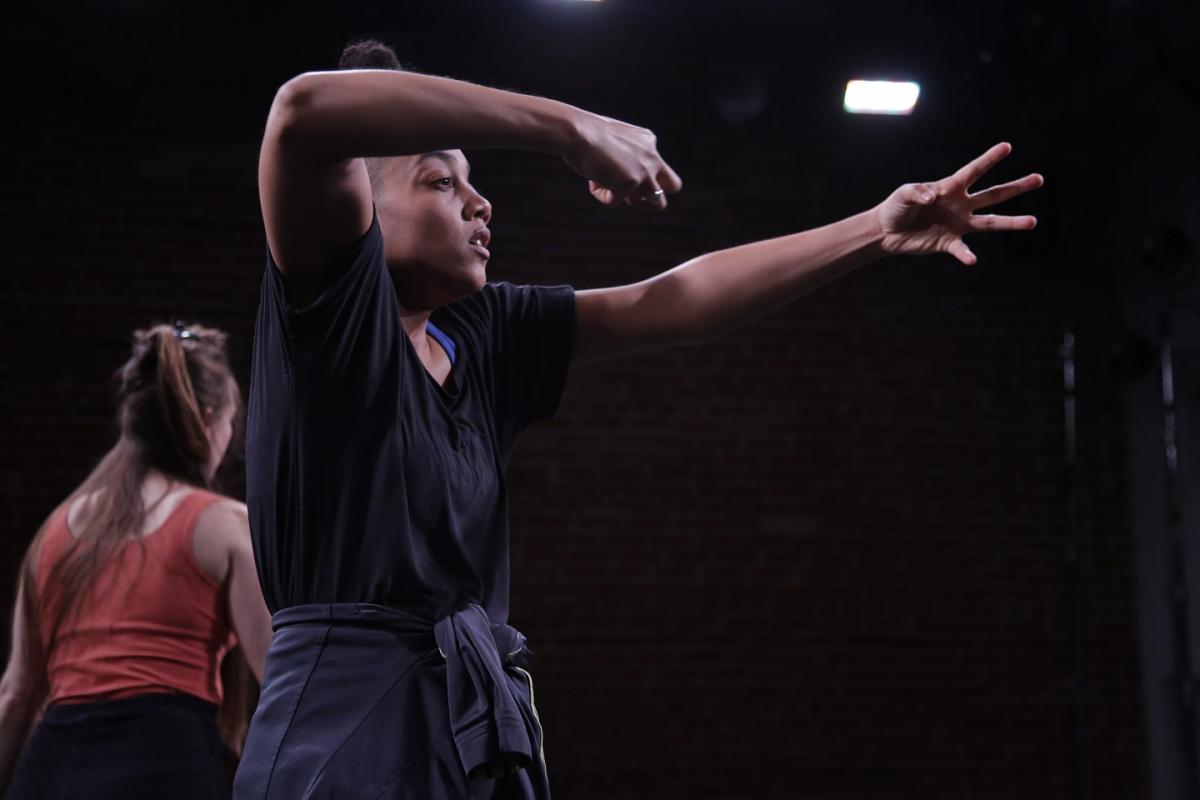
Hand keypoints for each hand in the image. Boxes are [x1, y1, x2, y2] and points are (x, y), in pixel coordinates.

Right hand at [562, 110, 682, 210]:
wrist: (576, 131)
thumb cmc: (585, 135)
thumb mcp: (612, 143)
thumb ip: (624, 159)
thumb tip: (623, 183)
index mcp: (648, 142)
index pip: (658, 167)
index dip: (642, 177)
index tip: (622, 175)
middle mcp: (652, 156)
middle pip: (674, 185)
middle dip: (656, 197)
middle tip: (633, 199)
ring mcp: (644, 171)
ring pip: (658, 203)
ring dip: (636, 203)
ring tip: (612, 191)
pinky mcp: (631, 183)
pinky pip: (616, 202)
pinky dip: (602, 196)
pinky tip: (592, 180)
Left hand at [873, 142, 1042, 264]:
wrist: (887, 232)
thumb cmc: (897, 207)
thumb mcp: (904, 194)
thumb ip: (917, 192)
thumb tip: (933, 197)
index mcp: (950, 187)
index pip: (974, 171)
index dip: (989, 159)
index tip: (1007, 147)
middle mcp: (961, 205)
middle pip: (994, 194)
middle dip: (1016, 187)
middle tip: (1039, 178)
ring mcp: (958, 224)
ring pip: (991, 222)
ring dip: (1011, 222)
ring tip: (1033, 221)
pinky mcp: (949, 243)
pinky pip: (962, 250)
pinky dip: (966, 255)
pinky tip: (972, 260)